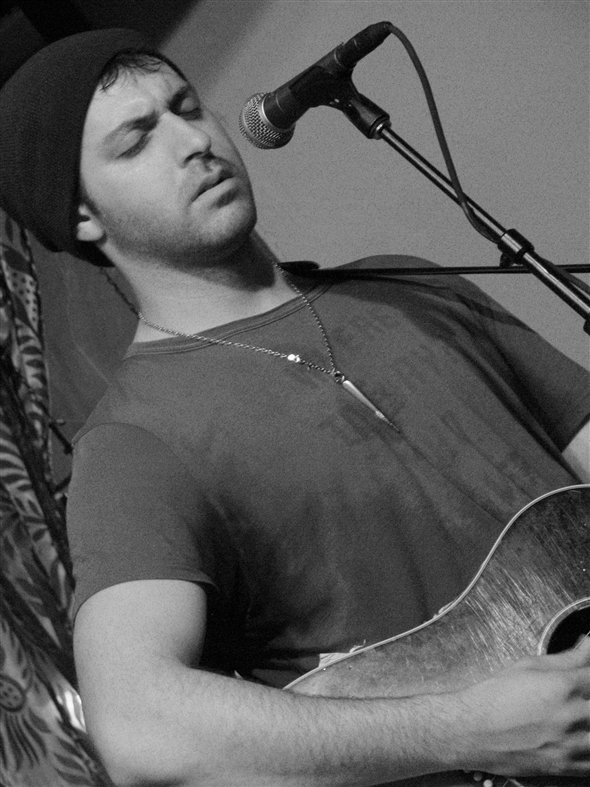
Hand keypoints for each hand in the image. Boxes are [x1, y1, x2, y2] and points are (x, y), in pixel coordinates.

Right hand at [450, 636, 589, 777]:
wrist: (472, 731)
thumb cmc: (495, 698)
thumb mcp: (529, 667)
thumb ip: (568, 658)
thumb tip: (587, 645)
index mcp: (563, 686)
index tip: (586, 677)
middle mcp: (572, 716)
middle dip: (589, 696)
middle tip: (580, 696)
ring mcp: (571, 745)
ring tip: (579, 717)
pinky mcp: (566, 767)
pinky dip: (589, 749)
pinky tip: (579, 737)